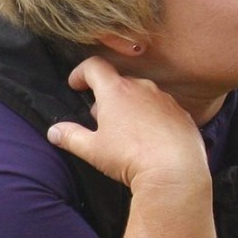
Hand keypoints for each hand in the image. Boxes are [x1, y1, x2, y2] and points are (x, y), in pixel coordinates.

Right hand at [47, 56, 217, 237]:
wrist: (175, 170)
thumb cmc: (130, 157)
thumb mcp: (92, 149)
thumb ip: (70, 136)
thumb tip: (54, 131)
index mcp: (117, 91)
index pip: (94, 66)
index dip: (81, 73)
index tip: (76, 85)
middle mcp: (143, 88)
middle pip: (119, 83)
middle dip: (107, 97)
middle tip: (100, 120)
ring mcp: (166, 100)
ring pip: (143, 95)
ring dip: (131, 106)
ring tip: (127, 132)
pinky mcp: (183, 114)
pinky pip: (163, 109)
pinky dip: (153, 117)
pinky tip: (152, 138)